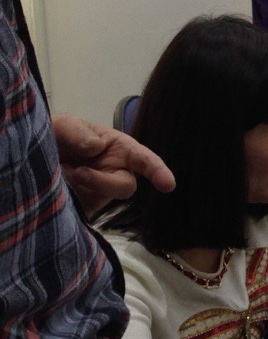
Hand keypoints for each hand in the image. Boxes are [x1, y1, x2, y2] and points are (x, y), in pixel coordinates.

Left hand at [52, 113, 174, 216]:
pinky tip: (56, 190)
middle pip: (125, 186)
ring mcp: (98, 192)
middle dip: (103, 182)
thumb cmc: (55, 137)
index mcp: (119, 149)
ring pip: (103, 200)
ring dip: (83, 190)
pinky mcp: (82, 208)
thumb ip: (78, 132)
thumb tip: (97, 147)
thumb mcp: (63, 125)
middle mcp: (114, 172)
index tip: (168, 185)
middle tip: (76, 173)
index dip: (158, 171)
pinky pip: (84, 213)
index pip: (144, 159)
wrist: (29, 159)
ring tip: (60, 176)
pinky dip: (69, 204)